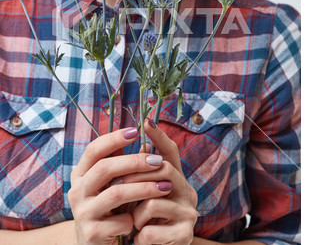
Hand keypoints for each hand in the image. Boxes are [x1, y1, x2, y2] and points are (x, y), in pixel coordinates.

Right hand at [68, 127, 172, 244]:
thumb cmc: (108, 208)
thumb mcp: (110, 184)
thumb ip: (121, 163)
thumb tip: (146, 141)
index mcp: (81, 174)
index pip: (93, 150)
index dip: (113, 138)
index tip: (135, 131)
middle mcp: (77, 191)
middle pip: (105, 168)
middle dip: (135, 162)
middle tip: (158, 160)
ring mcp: (82, 212)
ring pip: (116, 193)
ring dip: (144, 188)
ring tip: (165, 186)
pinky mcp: (91, 233)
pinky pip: (119, 221)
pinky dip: (134, 218)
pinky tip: (142, 219)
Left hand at [123, 119, 197, 244]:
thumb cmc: (145, 222)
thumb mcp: (141, 195)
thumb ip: (139, 174)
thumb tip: (127, 144)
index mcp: (177, 180)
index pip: (172, 152)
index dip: (160, 136)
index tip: (147, 121)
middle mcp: (188, 192)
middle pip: (164, 170)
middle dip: (136, 176)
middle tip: (117, 184)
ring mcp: (189, 214)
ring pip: (153, 202)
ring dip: (135, 214)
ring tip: (133, 221)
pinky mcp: (185, 235)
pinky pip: (152, 230)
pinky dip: (139, 236)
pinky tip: (139, 239)